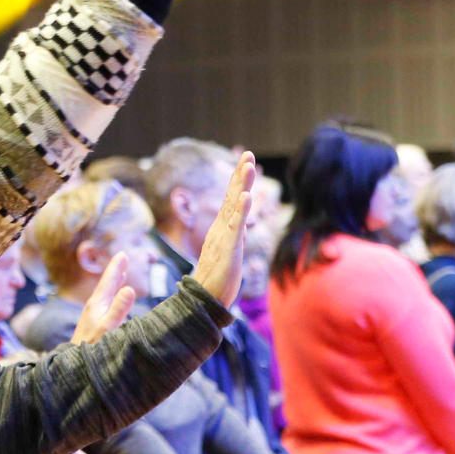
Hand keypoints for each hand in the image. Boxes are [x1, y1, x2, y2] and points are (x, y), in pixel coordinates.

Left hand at [69, 251, 137, 345]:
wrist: (72, 366)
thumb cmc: (91, 348)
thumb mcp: (107, 328)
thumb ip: (118, 310)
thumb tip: (129, 289)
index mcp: (96, 304)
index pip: (108, 281)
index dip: (117, 268)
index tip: (123, 254)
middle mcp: (94, 307)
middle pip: (106, 284)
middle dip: (116, 271)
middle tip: (123, 257)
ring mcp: (93, 316)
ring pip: (106, 294)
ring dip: (114, 283)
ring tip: (121, 274)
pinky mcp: (94, 325)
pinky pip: (106, 304)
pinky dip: (113, 296)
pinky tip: (115, 300)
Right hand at [189, 152, 257, 307]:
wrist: (206, 300)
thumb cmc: (217, 278)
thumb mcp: (229, 252)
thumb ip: (233, 237)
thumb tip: (240, 226)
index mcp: (222, 228)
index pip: (232, 199)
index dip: (239, 180)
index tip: (246, 160)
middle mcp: (221, 228)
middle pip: (232, 196)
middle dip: (240, 174)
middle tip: (247, 153)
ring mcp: (224, 237)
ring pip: (234, 206)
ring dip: (241, 185)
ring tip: (248, 166)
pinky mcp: (228, 249)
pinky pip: (234, 227)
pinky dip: (241, 211)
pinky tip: (246, 197)